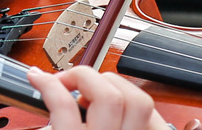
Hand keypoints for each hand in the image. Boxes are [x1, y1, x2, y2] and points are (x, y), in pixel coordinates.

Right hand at [28, 66, 167, 129]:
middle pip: (108, 95)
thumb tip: (44, 98)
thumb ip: (51, 124)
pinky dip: (157, 115)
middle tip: (69, 82)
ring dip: (118, 88)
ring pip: (139, 101)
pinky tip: (146, 112)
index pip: (63, 106)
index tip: (37, 76)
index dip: (47, 83)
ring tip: (99, 95)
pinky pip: (164, 125)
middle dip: (86, 77)